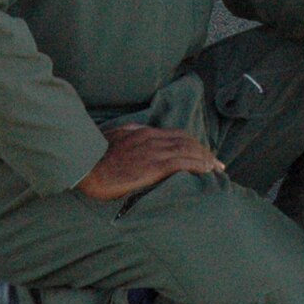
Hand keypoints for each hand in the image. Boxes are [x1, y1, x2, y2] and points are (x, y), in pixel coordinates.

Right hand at [74, 123, 222, 201]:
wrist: (85, 166)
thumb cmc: (95, 156)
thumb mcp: (115, 136)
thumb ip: (130, 133)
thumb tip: (138, 132)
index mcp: (143, 132)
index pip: (176, 135)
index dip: (193, 144)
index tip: (203, 153)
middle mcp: (152, 139)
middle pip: (187, 142)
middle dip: (204, 152)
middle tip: (217, 163)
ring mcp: (154, 152)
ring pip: (188, 151)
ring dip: (206, 159)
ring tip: (217, 169)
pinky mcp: (153, 166)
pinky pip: (182, 163)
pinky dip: (198, 165)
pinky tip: (207, 171)